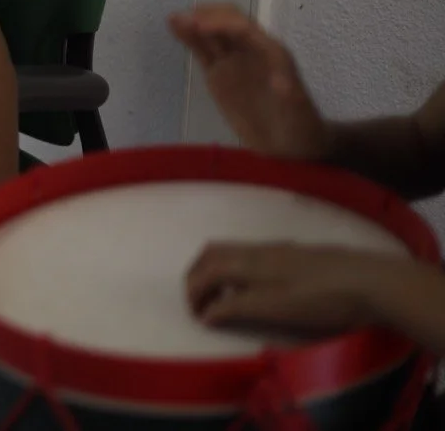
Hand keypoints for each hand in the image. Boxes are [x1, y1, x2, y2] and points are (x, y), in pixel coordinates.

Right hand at [168, 4, 328, 161]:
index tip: (200, 27)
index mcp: (272, 53)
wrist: (290, 143)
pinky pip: (204, 51)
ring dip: (194, 23)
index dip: (221, 23)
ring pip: (212, 35)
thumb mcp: (298, 112)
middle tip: (182, 21)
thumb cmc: (298, 126)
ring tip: (172, 19)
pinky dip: (190, 39)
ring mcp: (234, 61)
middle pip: (227, 22)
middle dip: (206, 17)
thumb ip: (289, 96)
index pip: (244, 29)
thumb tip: (281, 83)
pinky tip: (176, 30)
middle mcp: (252, 50)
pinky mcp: (220, 73)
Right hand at [186, 241, 398, 337]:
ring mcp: (275, 249)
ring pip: (231, 251)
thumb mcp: (275, 308)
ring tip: (220, 297)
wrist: (371, 282)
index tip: (196, 317)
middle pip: (213, 253)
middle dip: (197, 276)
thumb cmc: (320, 300)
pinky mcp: (292, 254)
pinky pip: (247, 254)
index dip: (194, 293)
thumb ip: (238, 307)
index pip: (206, 271)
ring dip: (214, 271)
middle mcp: (256, 250)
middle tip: (198, 303)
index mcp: (248, 262)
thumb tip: (207, 312)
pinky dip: (233, 268)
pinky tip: (250, 287)